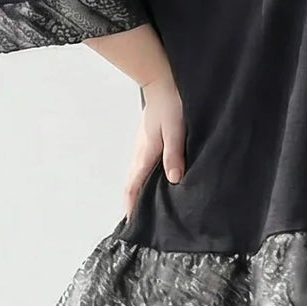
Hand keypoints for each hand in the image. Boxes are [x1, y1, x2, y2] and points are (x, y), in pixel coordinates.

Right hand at [123, 76, 184, 217]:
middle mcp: (140, 153)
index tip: (131, 223)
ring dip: (139, 191)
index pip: (133, 186)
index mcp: (145, 154)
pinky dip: (144, 178)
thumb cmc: (170, 105)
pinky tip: (155, 181)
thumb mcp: (175, 131)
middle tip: (138, 222)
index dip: (131, 206)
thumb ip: (174, 155)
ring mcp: (142, 147)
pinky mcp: (148, 141)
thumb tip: (173, 180)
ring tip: (146, 207)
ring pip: (137, 175)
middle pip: (133, 183)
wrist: (162, 82)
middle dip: (133, 203)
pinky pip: (143, 166)